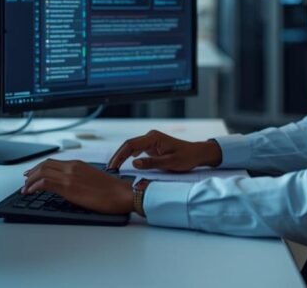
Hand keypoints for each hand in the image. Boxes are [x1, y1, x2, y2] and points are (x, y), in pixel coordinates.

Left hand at [21, 159, 133, 214]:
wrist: (122, 194)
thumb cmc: (113, 190)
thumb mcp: (93, 178)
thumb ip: (79, 178)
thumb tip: (70, 185)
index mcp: (78, 164)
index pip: (53, 162)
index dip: (39, 167)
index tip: (32, 173)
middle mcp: (72, 167)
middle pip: (44, 165)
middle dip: (31, 172)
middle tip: (25, 180)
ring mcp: (69, 176)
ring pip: (41, 172)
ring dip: (30, 180)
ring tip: (25, 188)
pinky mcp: (68, 187)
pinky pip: (44, 183)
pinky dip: (34, 186)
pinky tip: (30, 192)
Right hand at [107, 129, 221, 171]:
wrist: (197, 154)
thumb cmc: (186, 157)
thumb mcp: (170, 163)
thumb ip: (152, 163)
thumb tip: (134, 163)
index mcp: (153, 138)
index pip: (131, 145)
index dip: (120, 155)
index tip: (113, 166)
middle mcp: (150, 137)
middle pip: (128, 145)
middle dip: (118, 156)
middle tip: (109, 168)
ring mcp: (151, 141)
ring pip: (131, 147)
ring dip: (122, 156)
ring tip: (114, 168)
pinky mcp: (152, 147)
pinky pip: (136, 150)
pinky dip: (128, 157)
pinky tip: (123, 164)